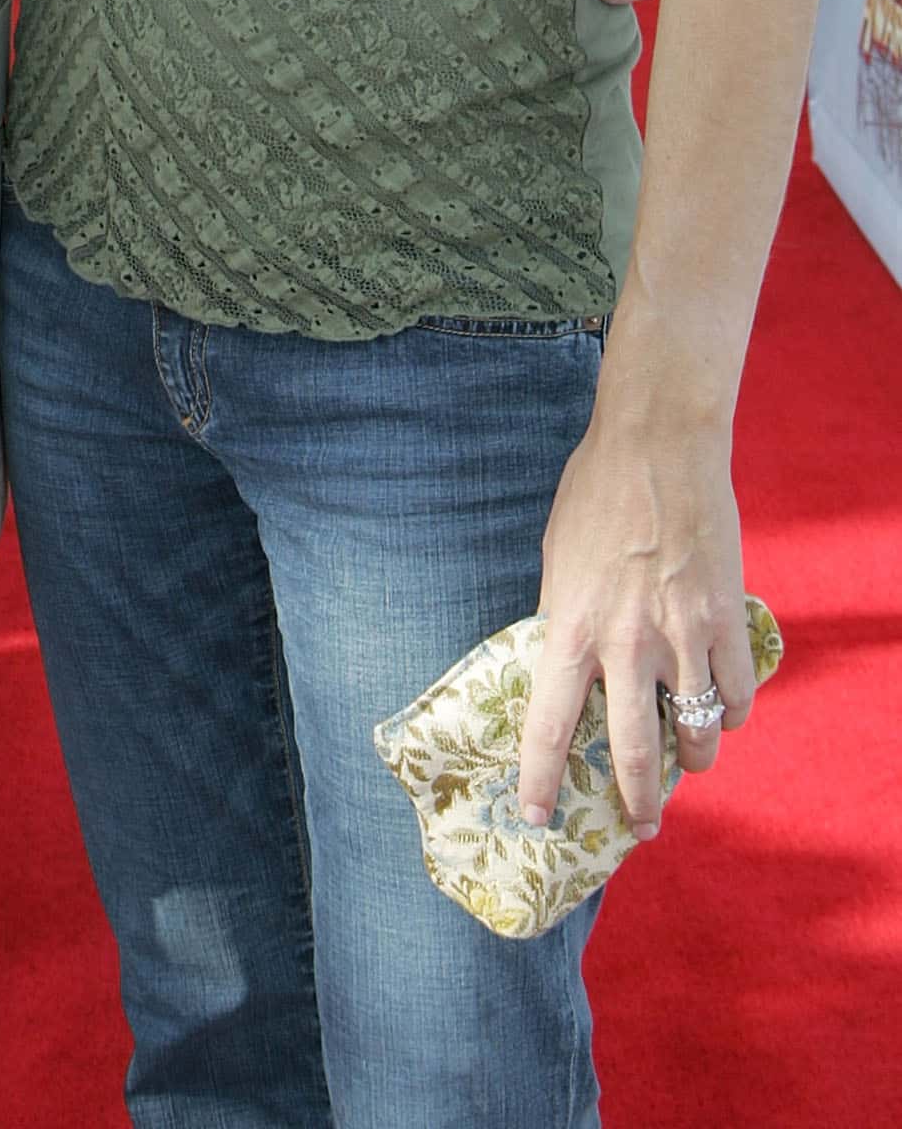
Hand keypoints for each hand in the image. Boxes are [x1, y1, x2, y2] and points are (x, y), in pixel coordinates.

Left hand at [517, 416, 753, 840]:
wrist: (658, 445)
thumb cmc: (595, 493)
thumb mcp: (557, 559)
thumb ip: (565, 617)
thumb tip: (570, 664)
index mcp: (571, 627)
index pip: (547, 726)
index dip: (539, 782)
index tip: (536, 818)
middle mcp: (625, 643)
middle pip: (633, 755)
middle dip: (637, 805)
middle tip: (639, 827)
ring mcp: (681, 634)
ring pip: (697, 734)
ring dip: (693, 761)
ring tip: (688, 764)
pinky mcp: (726, 619)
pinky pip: (736, 693)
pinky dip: (732, 713)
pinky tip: (724, 712)